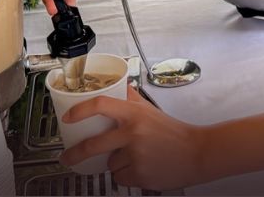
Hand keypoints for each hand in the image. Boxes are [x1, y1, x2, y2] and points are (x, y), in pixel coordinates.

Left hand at [60, 88, 209, 189]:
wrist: (197, 153)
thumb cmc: (175, 132)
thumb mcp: (152, 110)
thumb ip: (133, 99)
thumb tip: (119, 87)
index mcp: (135, 114)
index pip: (101, 105)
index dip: (80, 111)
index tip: (67, 118)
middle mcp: (133, 134)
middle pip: (93, 145)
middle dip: (75, 154)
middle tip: (68, 157)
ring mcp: (135, 155)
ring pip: (110, 164)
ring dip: (117, 163)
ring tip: (137, 158)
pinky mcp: (139, 175)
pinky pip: (120, 177)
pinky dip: (126, 175)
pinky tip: (141, 168)